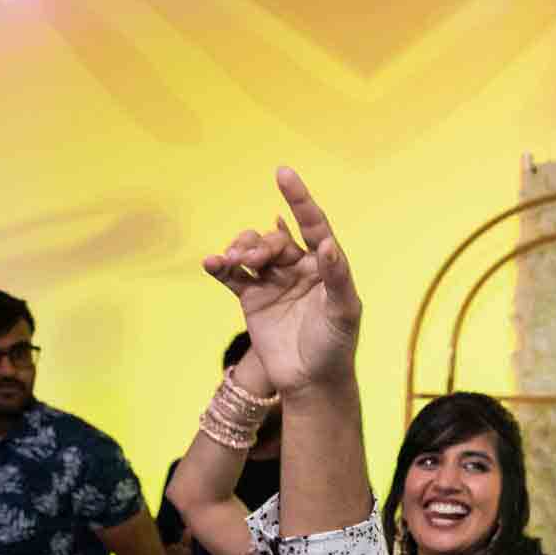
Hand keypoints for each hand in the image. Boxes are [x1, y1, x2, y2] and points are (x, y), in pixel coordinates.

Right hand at [202, 168, 362, 397]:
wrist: (310, 381)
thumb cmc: (336, 346)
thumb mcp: (344, 312)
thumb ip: (337, 277)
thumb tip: (327, 245)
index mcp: (326, 266)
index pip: (313, 225)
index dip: (299, 199)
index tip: (283, 173)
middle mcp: (299, 268)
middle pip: (274, 239)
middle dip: (261, 242)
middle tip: (253, 256)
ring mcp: (274, 281)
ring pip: (251, 251)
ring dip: (239, 249)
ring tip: (232, 259)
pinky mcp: (251, 298)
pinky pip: (232, 274)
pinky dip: (220, 266)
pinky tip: (211, 262)